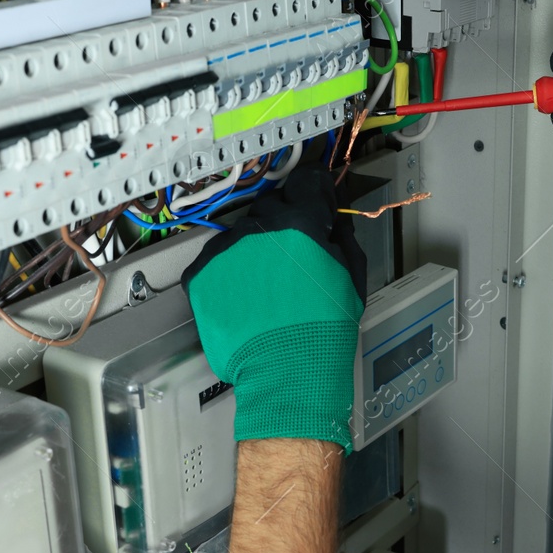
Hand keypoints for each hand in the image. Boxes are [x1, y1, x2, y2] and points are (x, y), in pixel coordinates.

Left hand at [183, 163, 366, 450]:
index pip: (306, 183)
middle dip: (282, 222)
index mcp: (300, 224)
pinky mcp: (200, 274)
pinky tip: (243, 298)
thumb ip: (343, 240)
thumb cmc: (325, 329)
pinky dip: (227, 273)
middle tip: (292, 253)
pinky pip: (214, 262)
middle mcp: (258, 228)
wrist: (286, 369)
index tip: (316, 197)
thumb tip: (335, 221)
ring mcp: (225, 250)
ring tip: (265, 285)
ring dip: (253, 249)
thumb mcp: (352, 280)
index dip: (314, 188)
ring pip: (240, 235)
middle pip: (270, 206)